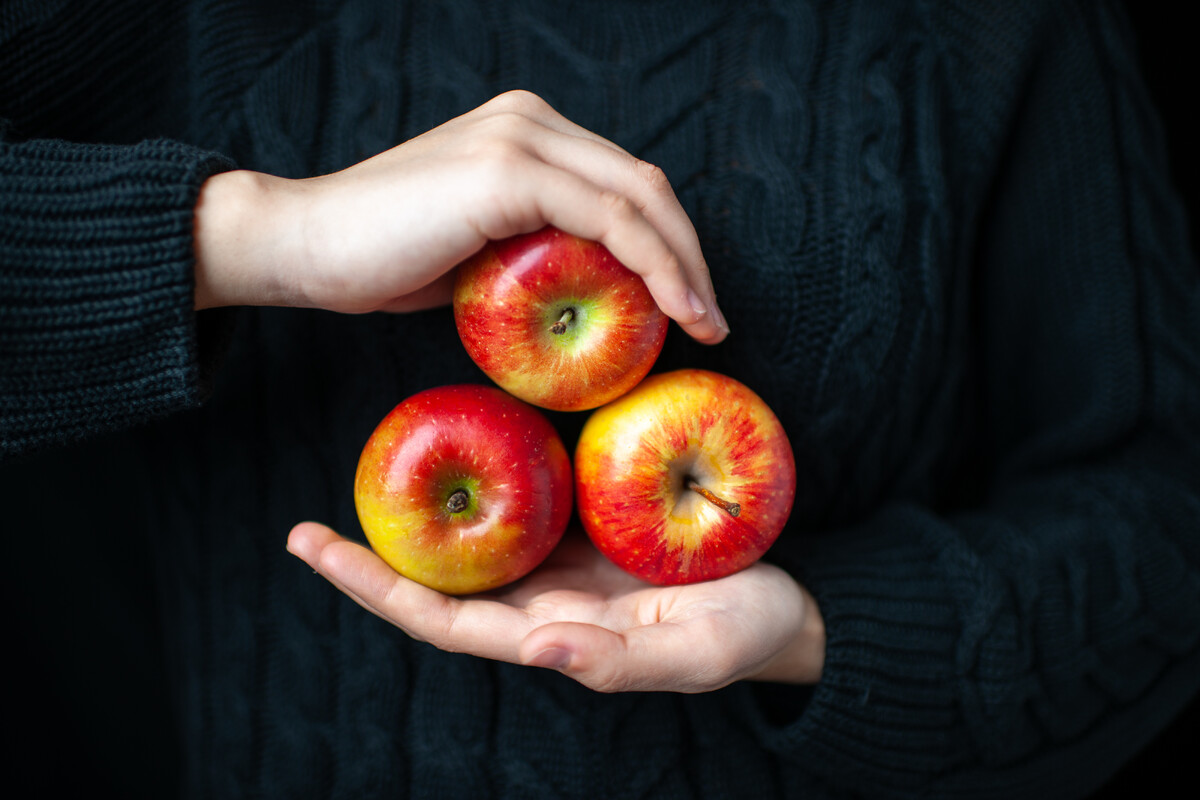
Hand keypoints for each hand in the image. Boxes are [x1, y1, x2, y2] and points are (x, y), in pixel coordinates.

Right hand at [194, 90, 727, 343]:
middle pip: (645, 183)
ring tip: (706, 324)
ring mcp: (519, 137)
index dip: (667, 241)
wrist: (301, 246)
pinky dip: (654, 267)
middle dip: (690, 254)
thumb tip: (588, 292)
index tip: (688, 303)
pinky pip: (608, 219)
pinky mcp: (507, 170)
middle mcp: (529, 120)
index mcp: (524, 131)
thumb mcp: (476, 252)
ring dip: (685, 265)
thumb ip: (533, 251)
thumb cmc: (378, 260)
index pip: (621, 181)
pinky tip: (676, 311)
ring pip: (639, 196)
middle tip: (712, 319)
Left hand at [286, 523, 823, 692]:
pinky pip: (519, 511)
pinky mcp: (587, 531)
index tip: (317, 550)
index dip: (379, 590)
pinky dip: (477, 489)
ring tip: (362, 483)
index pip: (444, 621)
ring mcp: (561, 568)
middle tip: (304, 525)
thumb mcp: (694, 652)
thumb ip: (617, 661)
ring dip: (413, 524)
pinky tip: (453, 457)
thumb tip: (534, 650)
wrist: (788, 606)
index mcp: (552, 637)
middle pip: (437, 587)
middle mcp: (540, 605)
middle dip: (371, 560)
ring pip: (470, 549)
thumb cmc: (747, 634)